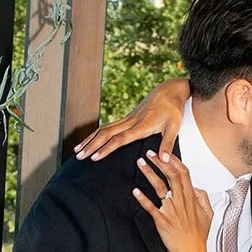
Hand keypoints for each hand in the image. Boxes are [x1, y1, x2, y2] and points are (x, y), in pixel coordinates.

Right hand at [75, 78, 190, 159]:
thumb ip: (168, 143)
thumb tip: (164, 160)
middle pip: (106, 134)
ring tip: (77, 150)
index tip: (95, 157)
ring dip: (90, 140)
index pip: (120, 139)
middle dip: (91, 145)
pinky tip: (89, 141)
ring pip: (104, 129)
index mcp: (141, 126)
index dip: (107, 148)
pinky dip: (96, 134)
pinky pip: (108, 126)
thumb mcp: (174, 127)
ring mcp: (127, 119)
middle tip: (79, 156)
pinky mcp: (127, 118)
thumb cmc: (173, 110)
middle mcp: (131, 122)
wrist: (169, 91)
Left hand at [133, 151, 211, 251]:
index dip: (174, 161)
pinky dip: (142, 199)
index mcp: (192, 199)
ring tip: (141, 163)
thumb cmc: (198, 237)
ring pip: (160, 187)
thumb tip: (196, 187)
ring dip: (149, 173)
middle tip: (150, 153)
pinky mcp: (162, 221)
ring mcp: (171, 211)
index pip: (184, 173)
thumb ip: (203, 198)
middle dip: (160, 162)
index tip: (166, 153)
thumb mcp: (208, 215)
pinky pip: (151, 207)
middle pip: (171, 175)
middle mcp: (181, 202)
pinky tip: (135, 191)